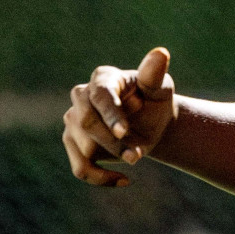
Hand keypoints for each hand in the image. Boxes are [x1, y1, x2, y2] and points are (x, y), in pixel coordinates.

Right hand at [62, 47, 175, 186]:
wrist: (152, 121)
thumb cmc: (155, 99)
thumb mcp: (160, 87)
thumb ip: (155, 74)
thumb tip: (160, 53)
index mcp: (103, 78)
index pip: (99, 96)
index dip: (110, 115)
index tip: (124, 132)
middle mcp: (82, 97)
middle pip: (86, 123)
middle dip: (113, 142)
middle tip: (138, 154)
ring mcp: (73, 120)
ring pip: (83, 147)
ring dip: (112, 157)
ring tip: (137, 157)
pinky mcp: (73, 142)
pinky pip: (80, 167)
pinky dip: (100, 178)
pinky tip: (124, 180)